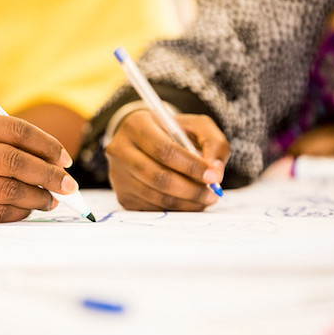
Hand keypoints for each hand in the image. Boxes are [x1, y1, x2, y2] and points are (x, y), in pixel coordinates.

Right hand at [0, 112, 76, 222]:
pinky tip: (26, 210)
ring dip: (35, 198)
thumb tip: (52, 160)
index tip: (65, 159)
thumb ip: (2, 137)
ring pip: (4, 191)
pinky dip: (14, 213)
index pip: (16, 130)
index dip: (47, 145)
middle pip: (13, 162)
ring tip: (50, 199)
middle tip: (68, 186)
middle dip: (48, 175)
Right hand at [105, 110, 229, 210]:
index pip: (164, 150)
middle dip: (191, 190)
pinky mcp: (123, 195)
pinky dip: (175, 208)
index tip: (213, 177)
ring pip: (156, 197)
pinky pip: (152, 208)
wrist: (144, 141)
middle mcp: (120, 150)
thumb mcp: (196, 126)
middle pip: (158, 177)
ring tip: (205, 198)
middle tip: (213, 194)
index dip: (191, 166)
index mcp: (136, 126)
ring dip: (186, 203)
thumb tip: (215, 172)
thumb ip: (213, 143)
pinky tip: (188, 201)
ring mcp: (118, 175)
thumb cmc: (172, 132)